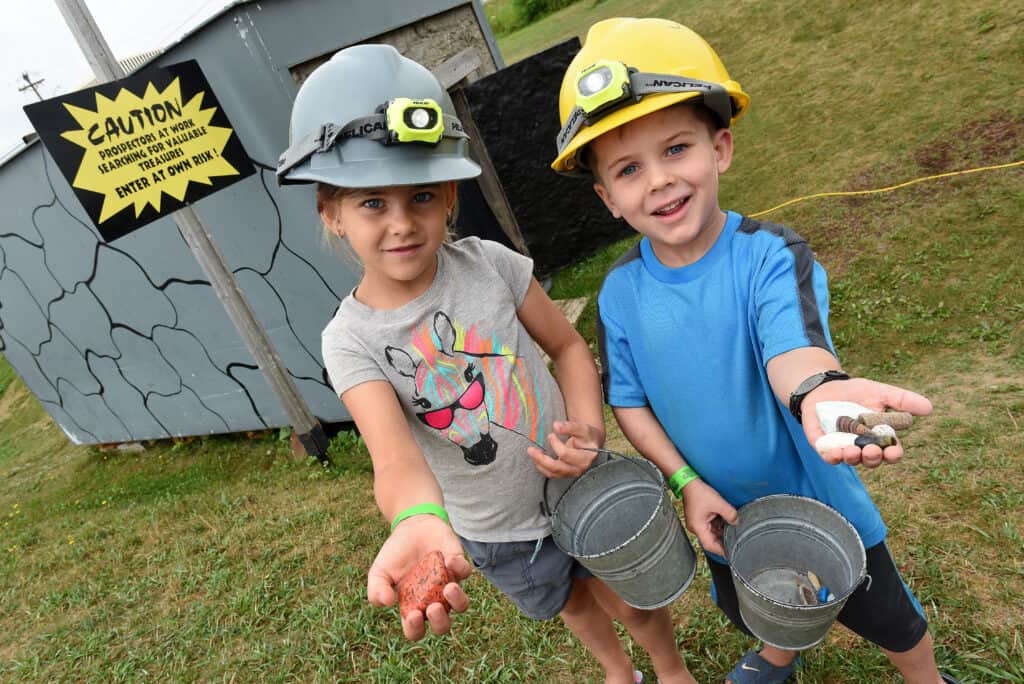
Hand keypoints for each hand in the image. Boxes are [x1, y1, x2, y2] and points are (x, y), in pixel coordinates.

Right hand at [367, 514, 471, 639]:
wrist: (410, 527)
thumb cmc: (394, 555)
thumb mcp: (378, 572)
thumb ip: (376, 590)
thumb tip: (388, 603)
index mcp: (412, 607)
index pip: (416, 630)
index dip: (416, 629)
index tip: (413, 615)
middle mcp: (432, 601)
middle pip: (442, 625)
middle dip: (440, 622)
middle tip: (433, 607)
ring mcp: (447, 585)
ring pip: (461, 605)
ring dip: (458, 600)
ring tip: (448, 587)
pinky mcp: (459, 567)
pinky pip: (465, 573)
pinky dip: (459, 567)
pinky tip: (447, 559)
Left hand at [528, 420, 602, 477]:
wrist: (591, 444)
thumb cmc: (587, 436)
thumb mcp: (582, 429)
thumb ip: (570, 427)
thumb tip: (556, 426)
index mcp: (586, 457)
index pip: (566, 454)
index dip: (555, 445)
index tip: (550, 434)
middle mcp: (580, 468)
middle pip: (557, 467)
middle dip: (542, 459)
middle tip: (530, 449)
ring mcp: (572, 473)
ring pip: (553, 473)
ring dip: (540, 463)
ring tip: (531, 452)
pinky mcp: (566, 474)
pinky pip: (551, 474)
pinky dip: (542, 467)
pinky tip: (536, 459)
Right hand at [680, 478, 737, 556]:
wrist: (689, 482)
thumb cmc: (699, 492)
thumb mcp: (718, 503)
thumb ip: (730, 514)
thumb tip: (737, 522)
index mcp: (698, 527)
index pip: (710, 545)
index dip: (721, 551)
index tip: (731, 555)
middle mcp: (696, 527)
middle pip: (711, 540)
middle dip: (723, 542)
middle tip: (736, 544)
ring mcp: (697, 523)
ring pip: (711, 533)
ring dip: (722, 533)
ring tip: (733, 534)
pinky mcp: (699, 518)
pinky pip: (710, 526)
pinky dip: (719, 526)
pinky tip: (727, 524)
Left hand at [802, 377, 931, 466]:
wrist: (825, 387)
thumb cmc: (856, 392)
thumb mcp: (881, 393)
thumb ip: (902, 400)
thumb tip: (929, 408)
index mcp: (880, 437)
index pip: (890, 452)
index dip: (893, 454)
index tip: (893, 451)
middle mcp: (863, 446)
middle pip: (871, 460)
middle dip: (872, 458)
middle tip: (870, 450)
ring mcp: (842, 447)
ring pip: (851, 460)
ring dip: (853, 458)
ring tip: (852, 451)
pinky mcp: (824, 445)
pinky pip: (828, 456)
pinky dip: (831, 456)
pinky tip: (834, 453)